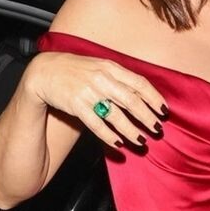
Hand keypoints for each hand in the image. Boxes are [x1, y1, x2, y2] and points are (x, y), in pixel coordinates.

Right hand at [24, 52, 166, 149]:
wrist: (45, 71)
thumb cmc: (77, 70)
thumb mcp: (100, 66)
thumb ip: (119, 78)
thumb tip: (142, 93)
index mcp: (111, 67)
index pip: (139, 83)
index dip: (154, 98)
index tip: (164, 111)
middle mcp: (102, 78)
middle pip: (132, 101)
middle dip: (147, 117)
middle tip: (157, 130)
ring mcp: (89, 92)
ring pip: (116, 115)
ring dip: (131, 130)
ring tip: (141, 141)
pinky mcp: (76, 105)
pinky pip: (96, 124)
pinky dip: (109, 135)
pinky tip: (118, 144)